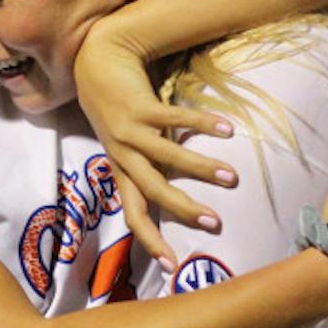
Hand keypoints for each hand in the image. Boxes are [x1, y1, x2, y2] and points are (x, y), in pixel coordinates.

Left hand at [74, 20, 237, 267]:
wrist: (95, 61)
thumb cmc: (117, 106)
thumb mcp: (127, 143)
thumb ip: (150, 164)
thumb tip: (182, 190)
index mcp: (120, 169)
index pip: (133, 215)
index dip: (150, 242)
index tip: (172, 266)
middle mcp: (122, 155)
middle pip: (152, 191)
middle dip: (183, 210)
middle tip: (215, 223)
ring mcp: (128, 131)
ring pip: (167, 157)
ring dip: (201, 168)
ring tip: (232, 178)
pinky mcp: (138, 106)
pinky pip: (174, 118)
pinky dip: (202, 123)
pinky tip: (228, 130)